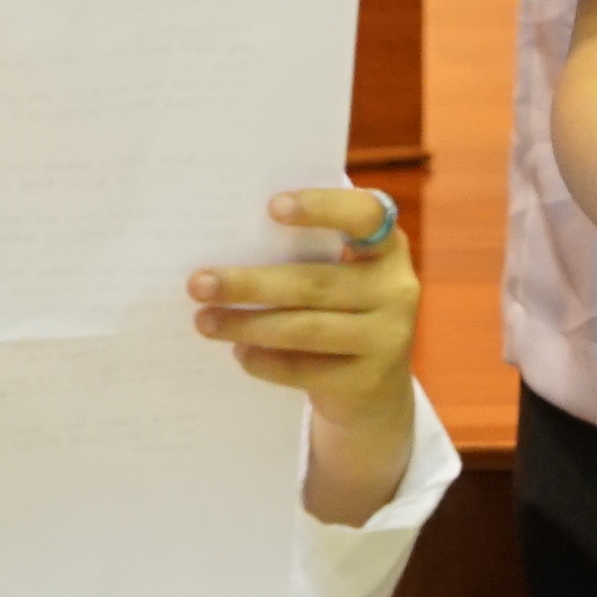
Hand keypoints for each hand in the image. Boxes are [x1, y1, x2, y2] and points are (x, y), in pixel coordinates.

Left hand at [195, 188, 420, 524]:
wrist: (375, 390)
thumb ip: (306, 253)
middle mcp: (397, 289)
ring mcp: (388, 338)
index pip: (365, 215)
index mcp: (387, 247)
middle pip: (316, 282)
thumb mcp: (338, 275)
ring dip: (248, 324)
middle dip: (251, 283)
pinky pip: (307, 370)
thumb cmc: (340, 310)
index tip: (271, 207)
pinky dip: (267, 362)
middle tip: (199, 283)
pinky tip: (240, 354)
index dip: (322, 207)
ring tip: (205, 321)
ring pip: (307, 329)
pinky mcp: (368, 382)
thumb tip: (226, 241)